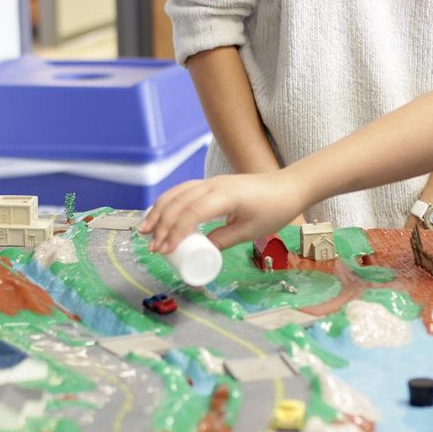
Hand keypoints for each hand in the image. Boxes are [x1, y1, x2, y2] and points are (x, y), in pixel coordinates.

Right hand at [140, 172, 306, 254]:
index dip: (174, 232)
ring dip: (158, 211)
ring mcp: (210, 181)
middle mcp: (213, 184)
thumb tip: (199, 251)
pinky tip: (159, 214)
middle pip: (178, 203)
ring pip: (176, 193)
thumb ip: (222, 240)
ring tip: (144, 230)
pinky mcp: (211, 183)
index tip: (165, 250)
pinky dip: (168, 202)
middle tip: (152, 247)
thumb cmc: (273, 209)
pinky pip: (183, 190)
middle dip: (161, 225)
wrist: (288, 187)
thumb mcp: (249, 231)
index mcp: (224, 196)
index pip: (191, 213)